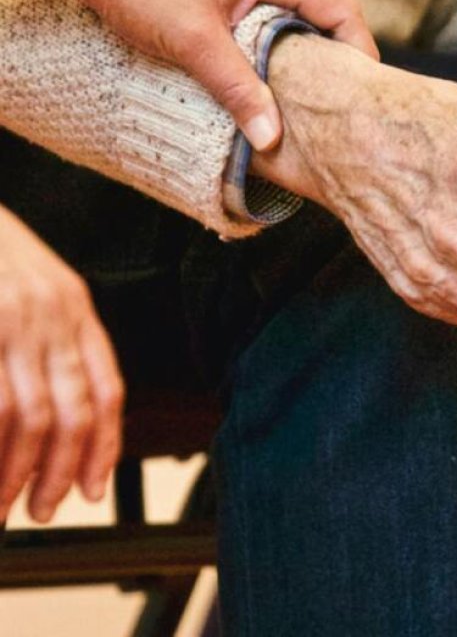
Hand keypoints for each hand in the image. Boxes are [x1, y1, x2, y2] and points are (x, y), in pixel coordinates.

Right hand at [0, 206, 123, 523]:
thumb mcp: (40, 286)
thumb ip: (58, 338)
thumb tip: (63, 415)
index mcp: (76, 306)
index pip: (107, 388)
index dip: (104, 447)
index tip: (92, 488)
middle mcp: (53, 314)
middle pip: (72, 412)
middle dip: (58, 472)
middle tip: (43, 509)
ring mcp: (13, 321)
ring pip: (28, 417)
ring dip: (15, 473)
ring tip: (3, 505)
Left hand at [71, 0, 378, 150]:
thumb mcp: (194, 43)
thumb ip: (239, 89)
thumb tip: (272, 138)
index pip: (341, 10)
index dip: (359, 53)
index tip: (363, 95)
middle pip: (324, 10)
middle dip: (334, 56)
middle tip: (337, 103)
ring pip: (295, 11)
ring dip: (301, 49)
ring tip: (304, 94)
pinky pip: (270, 8)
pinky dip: (276, 38)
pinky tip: (264, 69)